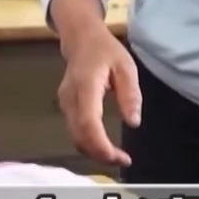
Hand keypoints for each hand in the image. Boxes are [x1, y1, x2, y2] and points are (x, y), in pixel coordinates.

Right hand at [57, 29, 140, 166]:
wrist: (81, 39)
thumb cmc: (105, 51)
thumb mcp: (126, 66)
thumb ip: (130, 94)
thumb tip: (133, 122)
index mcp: (86, 86)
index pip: (88, 123)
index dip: (101, 145)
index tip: (119, 157)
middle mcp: (70, 98)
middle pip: (79, 136)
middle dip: (100, 154)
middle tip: (124, 160)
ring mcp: (64, 103)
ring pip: (75, 136)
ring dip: (95, 151)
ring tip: (117, 155)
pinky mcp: (65, 107)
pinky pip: (75, 131)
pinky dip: (89, 143)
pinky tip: (105, 145)